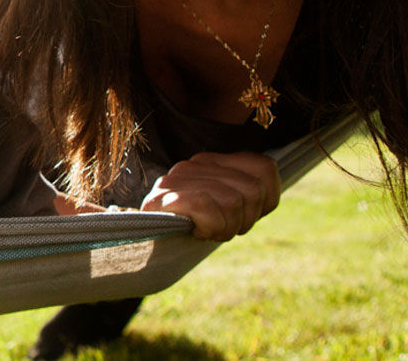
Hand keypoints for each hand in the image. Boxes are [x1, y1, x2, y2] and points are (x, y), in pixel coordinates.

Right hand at [140, 151, 280, 240]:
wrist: (142, 246)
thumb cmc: (189, 229)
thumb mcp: (224, 211)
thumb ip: (246, 197)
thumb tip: (265, 194)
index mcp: (215, 161)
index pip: (265, 168)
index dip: (265, 201)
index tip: (241, 216)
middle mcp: (197, 163)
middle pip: (253, 191)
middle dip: (244, 220)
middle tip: (221, 228)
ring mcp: (179, 178)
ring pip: (234, 201)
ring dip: (225, 228)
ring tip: (206, 230)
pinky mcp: (165, 196)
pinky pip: (206, 206)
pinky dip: (209, 226)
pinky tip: (196, 231)